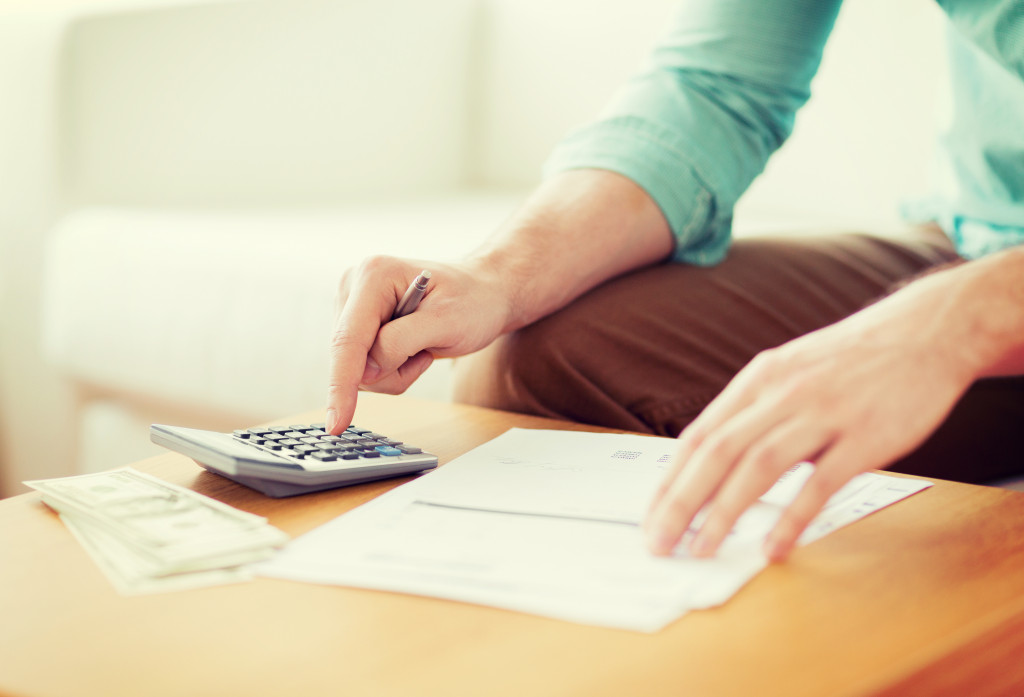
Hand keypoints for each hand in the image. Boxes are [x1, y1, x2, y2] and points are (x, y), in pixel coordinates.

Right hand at [326, 255, 510, 433]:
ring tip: (423, 347)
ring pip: (357, 369)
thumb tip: (365, 371)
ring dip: (394, 371)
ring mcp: (352, 307)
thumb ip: (401, 343)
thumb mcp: (447, 322)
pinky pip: (364, 368)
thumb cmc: (472, 302)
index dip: (340, 384)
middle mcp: (354, 287)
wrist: (482, 294)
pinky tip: (413, 348)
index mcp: (374, 276)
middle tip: (426, 353)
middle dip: (390, 371)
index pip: (347, 340)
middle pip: (350, 359)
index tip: (337, 424)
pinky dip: (392, 369)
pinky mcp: (356, 326)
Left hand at [643, 270, 982, 561]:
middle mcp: (781, 393)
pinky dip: (791, 518)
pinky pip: (820, 484)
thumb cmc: (848, 362)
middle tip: (660, 543)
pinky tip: (772, 547)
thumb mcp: (788, 371)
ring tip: (701, 549)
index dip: (670, 481)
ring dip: (723, 513)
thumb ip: (753, 412)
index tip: (651, 517)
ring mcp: (823, 414)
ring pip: (758, 466)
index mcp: (758, 380)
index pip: (699, 436)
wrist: (923, 333)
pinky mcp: (865, 436)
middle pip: (718, 453)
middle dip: (681, 503)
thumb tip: (712, 462)